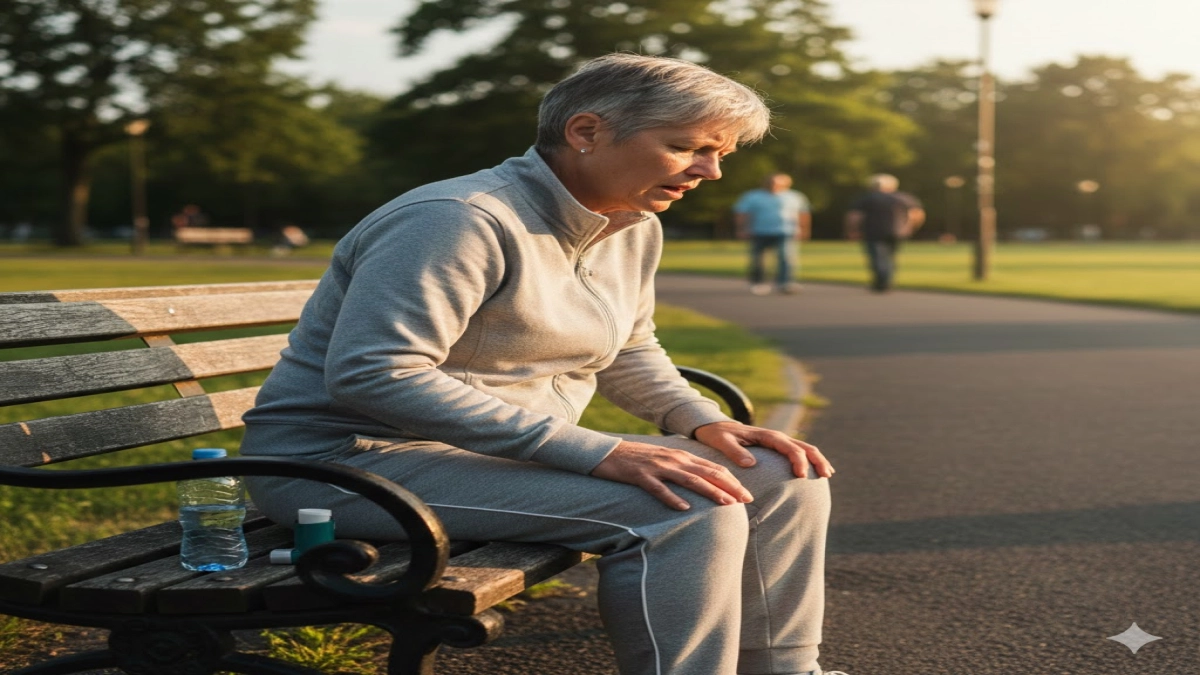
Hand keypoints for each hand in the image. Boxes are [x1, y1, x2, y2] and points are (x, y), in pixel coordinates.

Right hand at [590, 440, 753, 510]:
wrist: (607, 452)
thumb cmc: (636, 460)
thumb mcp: (664, 461)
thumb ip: (682, 470)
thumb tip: (702, 486)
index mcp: (681, 456)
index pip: (713, 468)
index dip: (732, 481)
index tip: (747, 495)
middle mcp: (673, 460)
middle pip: (707, 473)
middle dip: (730, 487)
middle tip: (747, 501)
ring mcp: (657, 467)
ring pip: (689, 480)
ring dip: (710, 492)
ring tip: (726, 504)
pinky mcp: (640, 475)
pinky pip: (659, 488)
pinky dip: (672, 498)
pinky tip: (684, 508)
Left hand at [693, 421, 834, 478]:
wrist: (715, 428)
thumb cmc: (717, 435)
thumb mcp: (722, 442)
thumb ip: (735, 452)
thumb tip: (751, 463)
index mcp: (766, 435)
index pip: (788, 447)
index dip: (798, 460)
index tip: (802, 475)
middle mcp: (775, 437)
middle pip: (803, 446)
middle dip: (817, 459)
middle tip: (825, 475)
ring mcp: (778, 442)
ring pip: (804, 448)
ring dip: (818, 459)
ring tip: (828, 474)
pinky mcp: (777, 447)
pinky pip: (797, 452)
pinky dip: (810, 460)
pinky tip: (816, 472)